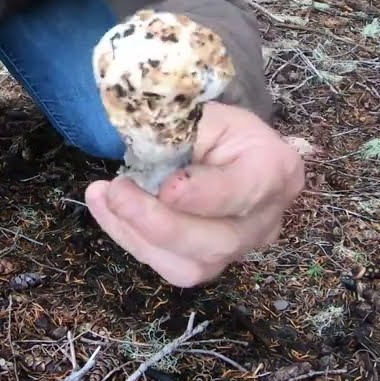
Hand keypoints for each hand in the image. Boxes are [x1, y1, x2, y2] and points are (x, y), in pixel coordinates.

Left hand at [84, 101, 305, 287]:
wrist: (222, 146)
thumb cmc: (215, 126)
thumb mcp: (205, 113)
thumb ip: (181, 132)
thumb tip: (145, 153)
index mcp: (276, 168)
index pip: (244, 191)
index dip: (203, 195)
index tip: (165, 187)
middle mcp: (266, 218)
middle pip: (218, 240)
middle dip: (159, 222)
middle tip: (118, 190)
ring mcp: (240, 249)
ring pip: (192, 265)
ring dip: (138, 234)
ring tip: (104, 198)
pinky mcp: (210, 264)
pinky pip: (170, 266)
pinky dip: (132, 240)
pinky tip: (108, 211)